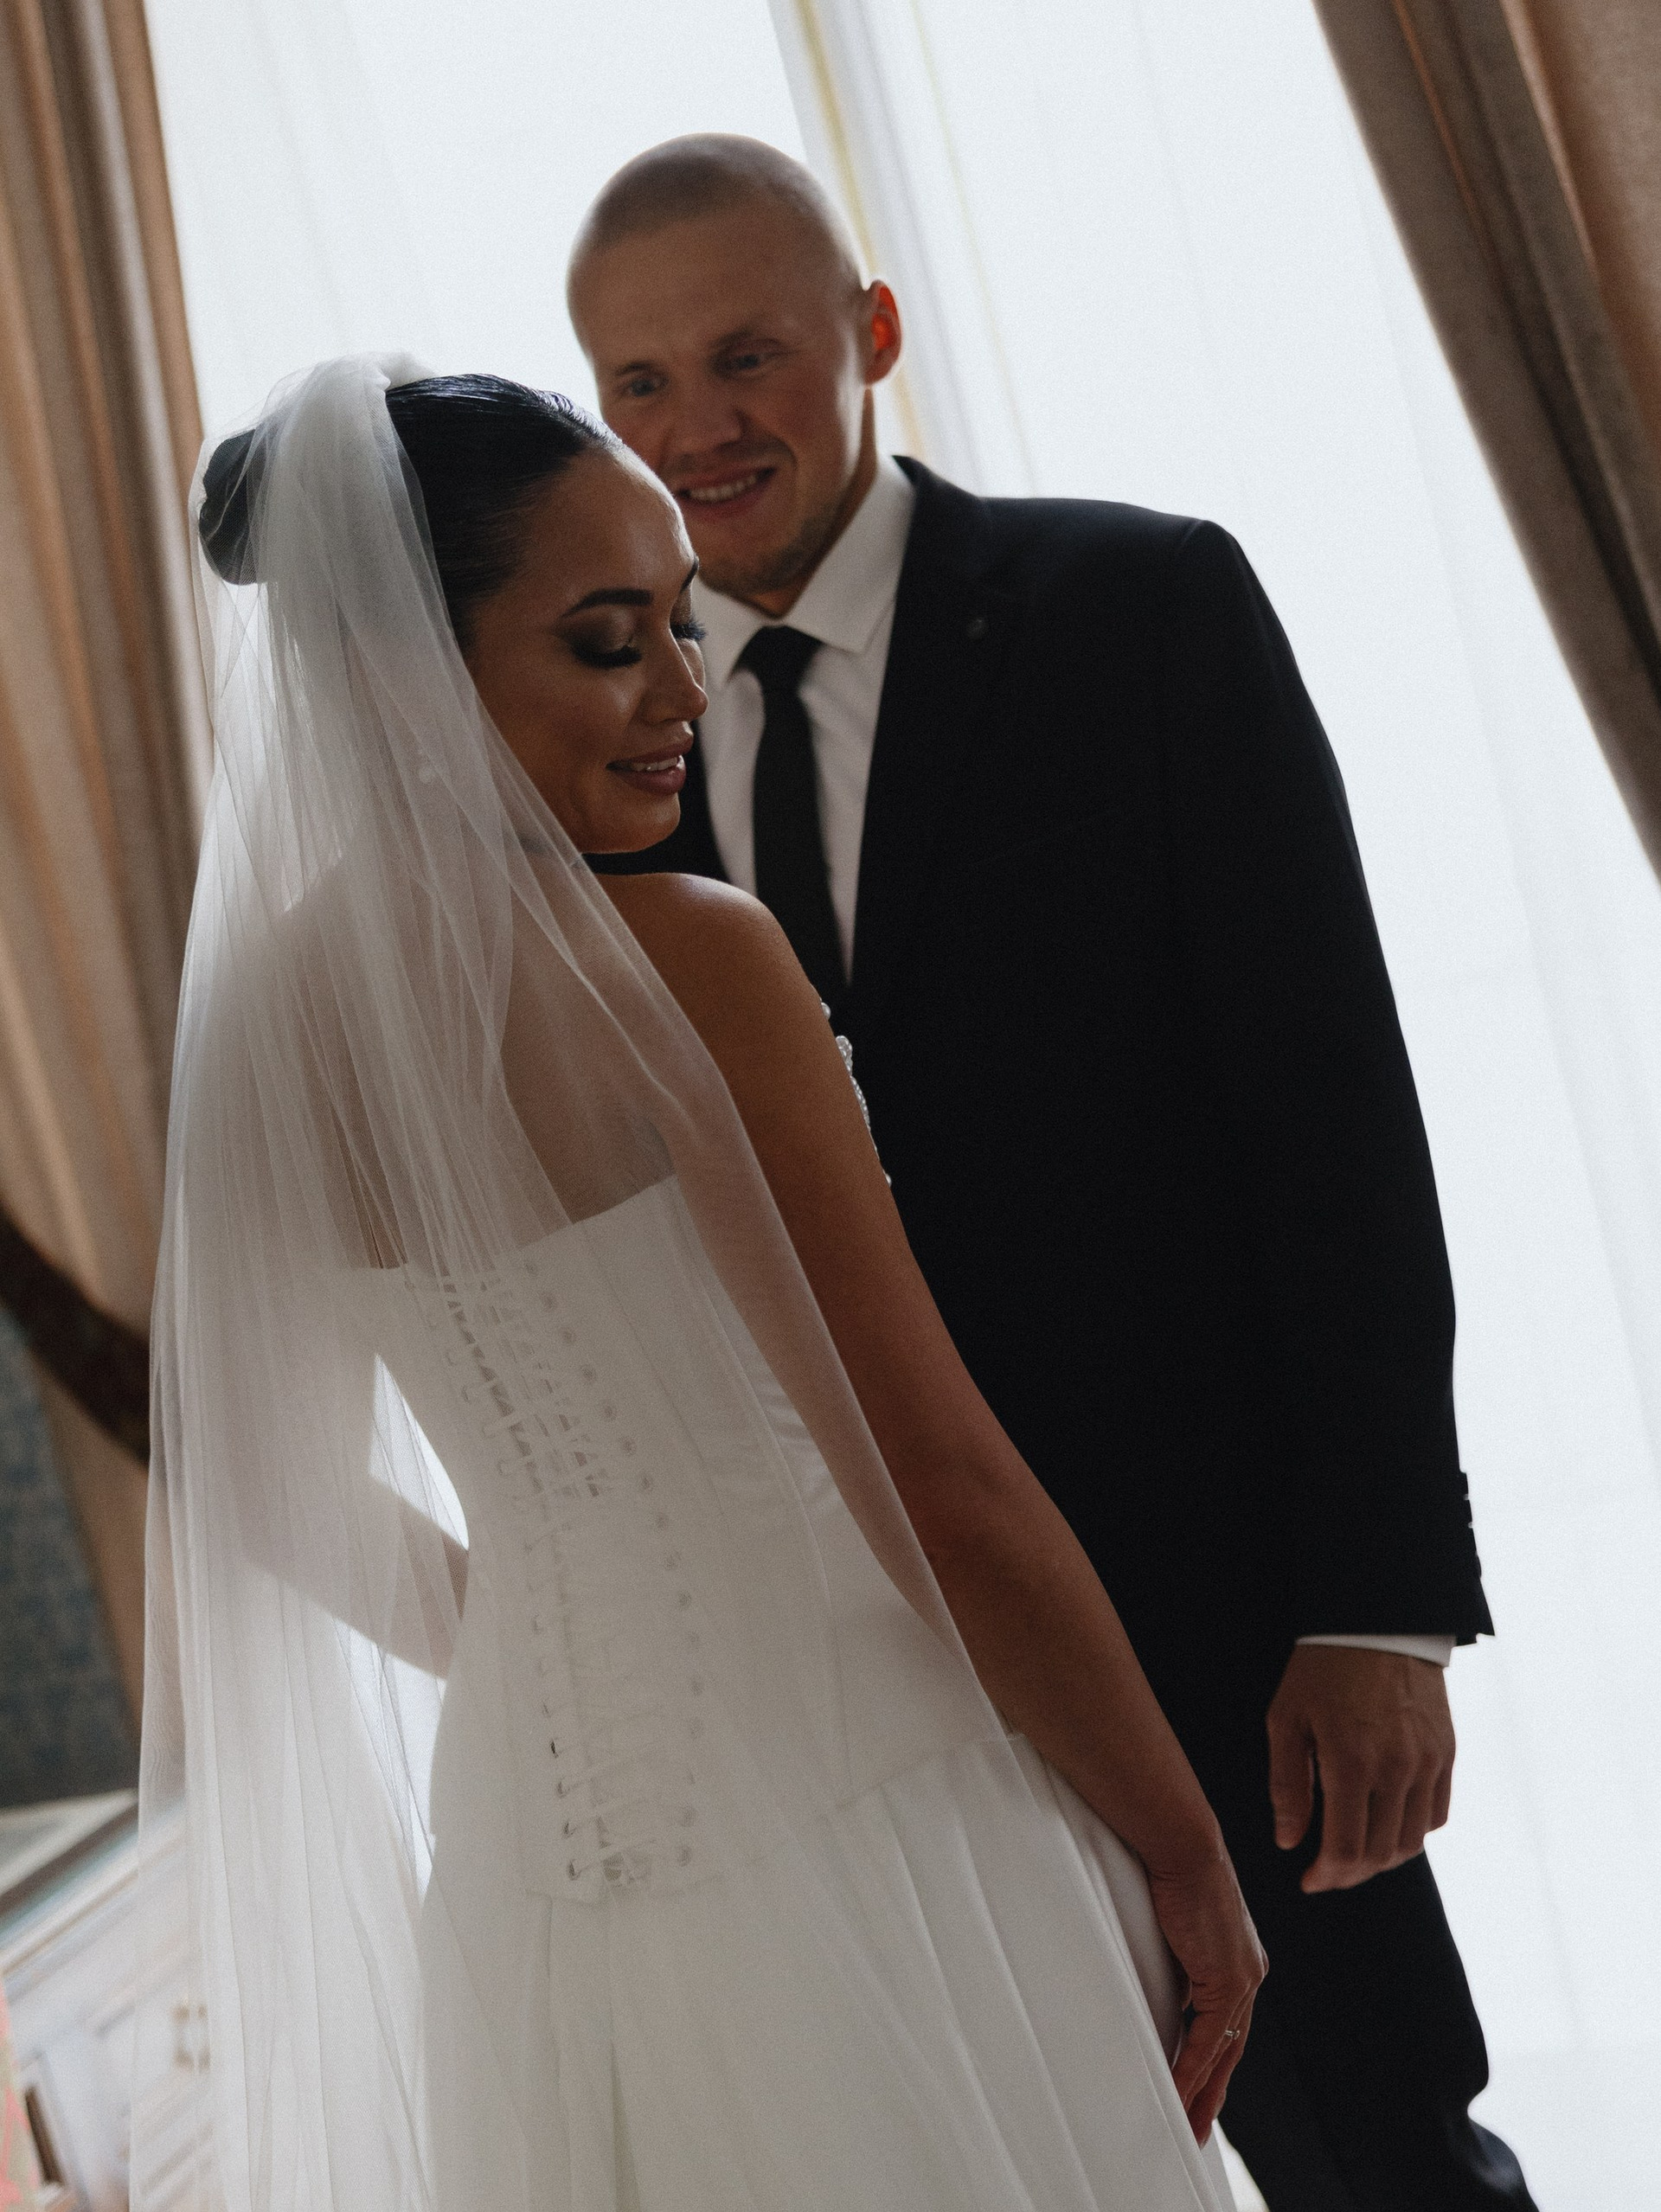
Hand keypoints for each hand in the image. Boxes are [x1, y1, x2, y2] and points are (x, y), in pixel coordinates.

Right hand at [1144, 1839, 1266, 2144]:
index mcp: (1235, 1958)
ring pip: (1223, 2050)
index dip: (1209, 2061)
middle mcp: (1247, 1971)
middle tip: (1195, 2126)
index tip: (1193, 2089)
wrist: (1181, 1843)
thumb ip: (1173, 1964)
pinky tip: (1178, 2094)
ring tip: (1185, 2124)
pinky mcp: (1229, 1979)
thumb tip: (1163, 1993)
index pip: (1224, 2023)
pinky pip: (1211, 2039)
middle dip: (1211, 2090)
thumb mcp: (1170, 1929)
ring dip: (1202, 2090)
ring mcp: (1242, 1976)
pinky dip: (1193, 2070)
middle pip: (1230, 2046)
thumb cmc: (1167, 1872)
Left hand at [1266, 1645, 1454, 1893]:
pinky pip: (1438, 1814)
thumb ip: (1287, 1785)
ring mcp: (1427, 1762)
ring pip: (1413, 1840)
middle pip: (1381, 1853)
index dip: (1327, 1875)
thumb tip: (1289, 1841)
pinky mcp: (1446, 1753)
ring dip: (1383, 1859)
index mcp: (1351, 1761)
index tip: (1309, 1880)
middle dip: (1351, 1874)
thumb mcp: (1287, 1718)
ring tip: (1356, 1854)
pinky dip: (1414, 1832)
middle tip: (1328, 1872)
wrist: (1377, 1622)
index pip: (1346, 1848)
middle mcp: (1397, 1768)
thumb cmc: (1322, 1668)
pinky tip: (1388, 1826)